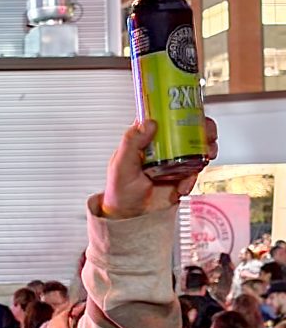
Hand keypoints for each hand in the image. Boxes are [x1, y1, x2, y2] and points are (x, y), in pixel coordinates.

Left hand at [101, 117, 217, 219]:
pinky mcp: (181, 178)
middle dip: (202, 130)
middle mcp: (161, 148)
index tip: (192, 110)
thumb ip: (132, 142)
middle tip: (208, 135)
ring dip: (206, 150)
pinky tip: (182, 185)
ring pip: (196, 149)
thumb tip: (148, 122)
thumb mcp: (121, 164)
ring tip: (207, 154)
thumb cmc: (119, 190)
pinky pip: (195, 173)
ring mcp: (173, 163)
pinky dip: (194, 178)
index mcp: (145, 140)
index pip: (164, 119)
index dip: (180, 111)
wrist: (129, 217)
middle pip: (187, 132)